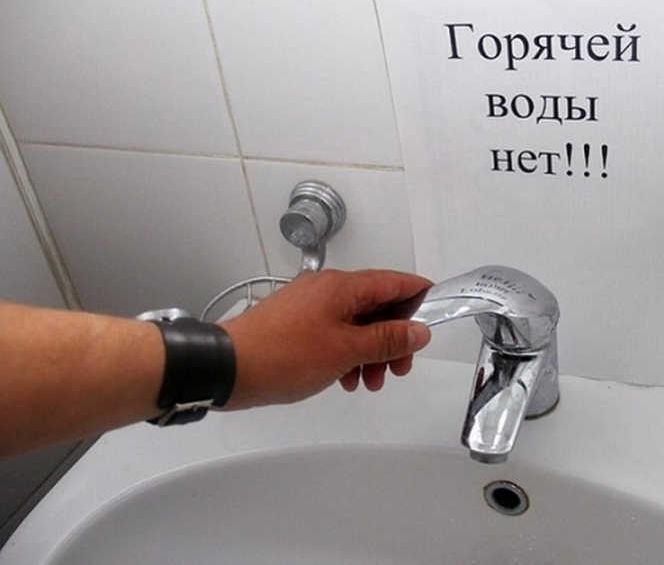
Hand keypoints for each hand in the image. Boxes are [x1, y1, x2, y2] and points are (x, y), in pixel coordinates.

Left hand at [219, 269, 432, 408]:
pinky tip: (346, 378)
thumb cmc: (281, 355)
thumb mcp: (345, 350)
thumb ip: (386, 339)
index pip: (395, 281)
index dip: (420, 298)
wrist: (228, 368)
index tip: (435, 318)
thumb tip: (418, 330)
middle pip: (377, 306)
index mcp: (342, 286)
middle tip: (400, 367)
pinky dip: (347, 353)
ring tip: (370, 381)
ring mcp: (310, 306)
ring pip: (356, 323)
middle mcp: (327, 289)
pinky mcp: (297, 324)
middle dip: (393, 338)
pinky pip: (335, 333)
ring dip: (370, 351)